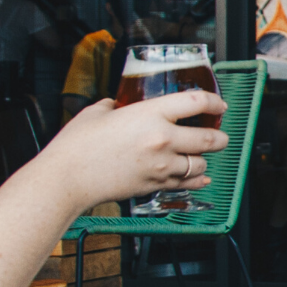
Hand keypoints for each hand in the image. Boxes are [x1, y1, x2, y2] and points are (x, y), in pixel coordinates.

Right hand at [20, 92, 229, 211]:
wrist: (66, 179)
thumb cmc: (77, 145)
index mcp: (151, 114)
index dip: (214, 102)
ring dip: (204, 159)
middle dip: (220, 137)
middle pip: (210, 138)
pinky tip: (201, 177)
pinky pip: (188, 183)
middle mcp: (163, 140)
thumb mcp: (97, 112)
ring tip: (201, 155)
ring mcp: (161, 166)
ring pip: (201, 164)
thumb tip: (118, 105)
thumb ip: (114, 105)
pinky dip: (198, 180)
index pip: (197, 102)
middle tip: (220, 135)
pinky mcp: (155, 185)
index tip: (219, 105)